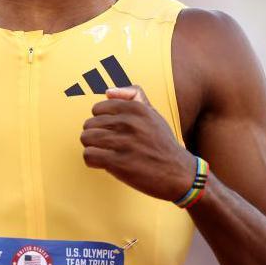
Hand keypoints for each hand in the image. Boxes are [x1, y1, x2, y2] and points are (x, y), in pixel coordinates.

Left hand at [81, 86, 195, 201]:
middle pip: (89, 124)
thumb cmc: (162, 143)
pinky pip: (89, 155)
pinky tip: (103, 163)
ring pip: (86, 138)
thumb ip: (134, 96)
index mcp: (136, 109)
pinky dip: (92, 161)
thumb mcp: (153, 114)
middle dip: (95, 135)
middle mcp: (129, 123)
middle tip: (107, 145)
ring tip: (104, 153)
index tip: (110, 131)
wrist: (179, 173)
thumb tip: (108, 91)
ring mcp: (124, 143)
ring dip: (92, 147)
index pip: (97, 108)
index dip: (101, 121)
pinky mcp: (119, 162)